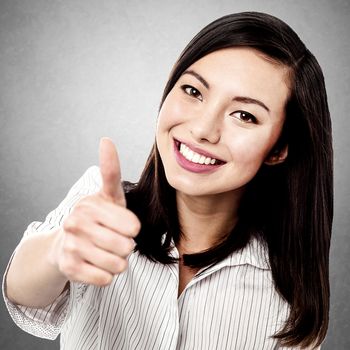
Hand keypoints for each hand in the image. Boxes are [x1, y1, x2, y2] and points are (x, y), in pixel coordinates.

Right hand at [53, 138, 139, 285]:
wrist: (64, 244)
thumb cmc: (95, 219)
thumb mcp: (107, 195)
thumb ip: (110, 170)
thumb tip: (106, 139)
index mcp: (91, 204)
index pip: (133, 226)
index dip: (133, 229)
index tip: (125, 227)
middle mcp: (77, 222)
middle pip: (127, 246)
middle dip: (126, 247)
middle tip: (115, 241)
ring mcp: (71, 246)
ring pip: (118, 264)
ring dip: (118, 262)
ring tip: (106, 252)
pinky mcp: (68, 268)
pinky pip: (105, 279)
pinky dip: (107, 275)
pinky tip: (97, 264)